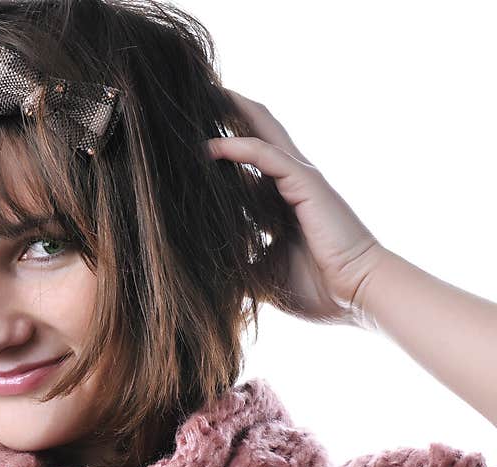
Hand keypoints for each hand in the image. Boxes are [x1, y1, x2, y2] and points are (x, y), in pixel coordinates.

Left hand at [207, 88, 387, 327]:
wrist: (359, 295)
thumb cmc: (318, 288)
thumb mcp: (262, 273)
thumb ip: (237, 261)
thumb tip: (203, 270)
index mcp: (279, 199)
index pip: (245, 162)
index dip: (219, 148)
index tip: (184, 140)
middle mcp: (290, 180)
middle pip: (256, 131)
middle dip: (227, 112)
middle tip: (194, 97)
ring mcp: (299, 178)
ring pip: (260, 130)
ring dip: (230, 113)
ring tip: (199, 96)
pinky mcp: (306, 183)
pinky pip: (266, 155)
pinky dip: (238, 147)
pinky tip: (210, 146)